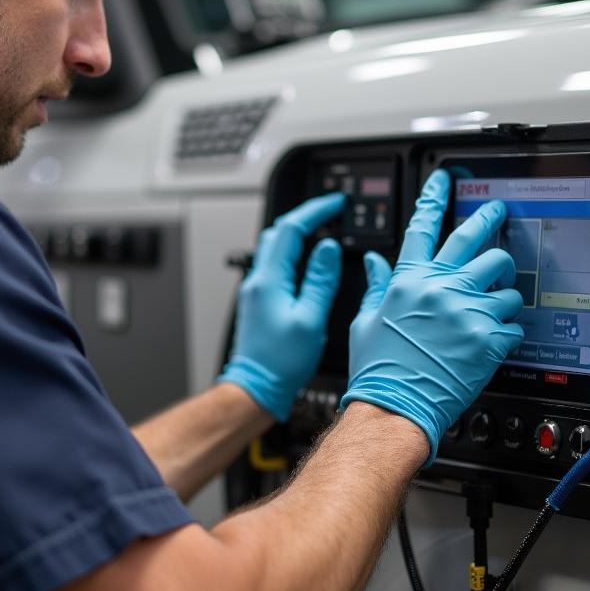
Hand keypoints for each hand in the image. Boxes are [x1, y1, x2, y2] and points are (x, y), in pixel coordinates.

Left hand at [218, 194, 345, 420]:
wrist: (256, 387)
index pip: (290, 229)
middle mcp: (257, 280)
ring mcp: (255, 290)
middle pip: (277, 232)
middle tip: (328, 212)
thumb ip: (320, 280)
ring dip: (296, 234)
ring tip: (321, 231)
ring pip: (274, 248)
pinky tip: (306, 263)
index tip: (334, 203)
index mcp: (269, 279)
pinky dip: (292, 254)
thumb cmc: (279, 362)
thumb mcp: (310, 319)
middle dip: (304, 217)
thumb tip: (327, 249)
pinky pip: (274, 265)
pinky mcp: (258, 301)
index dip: (314, 211)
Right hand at [341, 170, 524, 463]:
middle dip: (491, 221)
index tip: (446, 179)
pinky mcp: (488, 338)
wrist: (394, 406)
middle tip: (498, 213)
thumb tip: (373, 261)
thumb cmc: (377, 368)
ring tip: (496, 304)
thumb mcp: (366, 320)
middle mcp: (439, 288)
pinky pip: (515, 323)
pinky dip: (510, 331)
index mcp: (407, 280)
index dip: (435, 197)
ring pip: (506, 282)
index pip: (423, 227)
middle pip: (478, 242)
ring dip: (504, 292)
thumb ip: (375, 285)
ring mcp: (466, 311)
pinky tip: (496, 340)